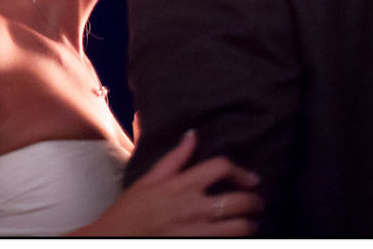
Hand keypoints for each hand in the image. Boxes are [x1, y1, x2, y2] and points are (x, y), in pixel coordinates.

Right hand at [121, 131, 262, 236]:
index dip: (241, 171)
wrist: (116, 238)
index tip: (251, 179)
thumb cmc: (131, 209)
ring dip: (250, 225)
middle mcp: (194, 208)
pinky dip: (236, 240)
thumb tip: (192, 134)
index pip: (221, 167)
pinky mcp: (197, 246)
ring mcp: (198, 232)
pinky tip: (235, 237)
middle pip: (239, 201)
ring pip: (239, 228)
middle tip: (257, 204)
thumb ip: (175, 157)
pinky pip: (227, 243)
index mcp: (183, 184)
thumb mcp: (149, 178)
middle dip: (254, 202)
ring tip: (250, 223)